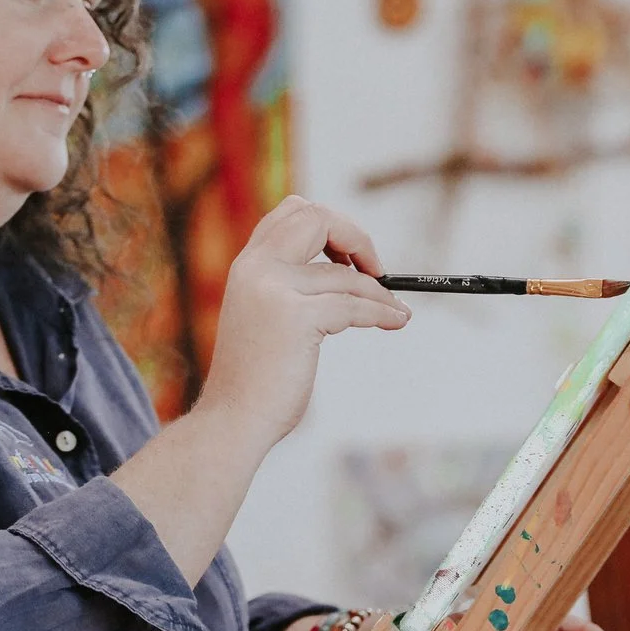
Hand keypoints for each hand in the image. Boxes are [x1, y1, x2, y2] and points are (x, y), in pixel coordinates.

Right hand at [195, 197, 408, 449]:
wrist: (233, 419)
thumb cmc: (255, 377)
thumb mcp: (262, 315)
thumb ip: (286, 285)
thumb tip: (346, 270)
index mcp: (247, 265)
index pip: (292, 211)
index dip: (331, 224)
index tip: (350, 255)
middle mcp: (256, 268)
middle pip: (317, 218)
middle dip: (356, 237)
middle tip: (376, 269)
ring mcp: (274, 290)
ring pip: (345, 275)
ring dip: (380, 292)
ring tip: (396, 309)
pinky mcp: (296, 317)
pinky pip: (355, 305)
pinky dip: (383, 312)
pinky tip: (395, 321)